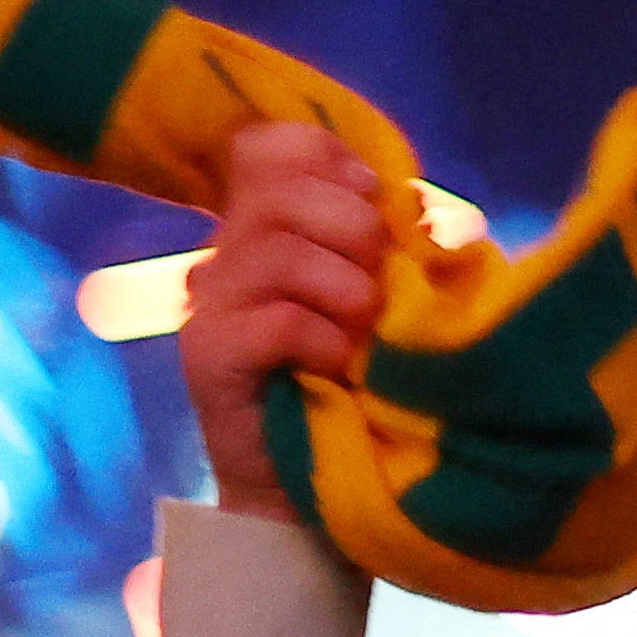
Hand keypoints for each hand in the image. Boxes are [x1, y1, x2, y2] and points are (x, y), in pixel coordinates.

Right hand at [180, 123, 384, 521]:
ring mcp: (210, 302)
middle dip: (352, 229)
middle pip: (278, 190)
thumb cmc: (360, 390)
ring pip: (278, 250)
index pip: (272, 147)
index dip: (330, 161)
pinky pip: (277, 321)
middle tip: (378, 288)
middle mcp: (228, 253)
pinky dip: (323, 341)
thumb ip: (398, 249)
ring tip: (361, 335)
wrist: (311, 490)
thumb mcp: (391, 305)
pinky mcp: (208, 354)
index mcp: (268, 227)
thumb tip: (429, 213)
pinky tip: (336, 368)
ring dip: (345, 290)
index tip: (377, 204)